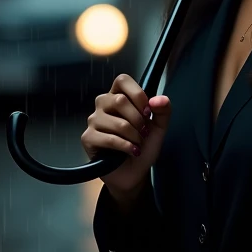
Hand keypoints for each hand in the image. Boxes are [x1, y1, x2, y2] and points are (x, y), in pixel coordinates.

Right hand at [80, 73, 171, 194]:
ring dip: (133, 136)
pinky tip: (131, 151)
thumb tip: (158, 99)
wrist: (135, 171)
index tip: (147, 111)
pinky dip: (125, 146)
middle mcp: (103, 105)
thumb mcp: (159, 127)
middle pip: (119, 100)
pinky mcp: (88, 138)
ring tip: (137, 144)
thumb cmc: (143, 145)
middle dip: (138, 120)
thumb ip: (163, 110)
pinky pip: (108, 138)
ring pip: (117, 122)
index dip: (137, 94)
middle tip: (144, 132)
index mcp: (118, 96)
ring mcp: (93, 121)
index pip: (122, 80)